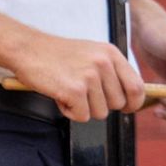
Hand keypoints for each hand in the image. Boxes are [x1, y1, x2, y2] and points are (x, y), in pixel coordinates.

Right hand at [12, 35, 143, 122]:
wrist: (28, 48)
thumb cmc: (58, 55)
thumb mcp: (92, 54)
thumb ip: (111, 72)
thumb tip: (129, 98)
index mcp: (112, 54)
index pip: (137, 86)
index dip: (133, 103)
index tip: (127, 108)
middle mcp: (104, 63)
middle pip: (118, 103)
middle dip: (101, 105)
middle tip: (82, 94)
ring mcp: (90, 76)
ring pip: (100, 112)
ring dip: (83, 108)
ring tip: (68, 91)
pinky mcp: (74, 90)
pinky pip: (82, 116)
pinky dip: (69, 112)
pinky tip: (60, 96)